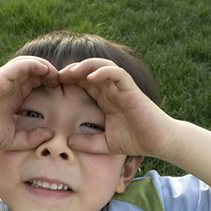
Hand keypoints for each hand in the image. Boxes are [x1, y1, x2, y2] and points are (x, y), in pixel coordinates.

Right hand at [0, 56, 59, 150]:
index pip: (38, 83)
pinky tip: (46, 71)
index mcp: (16, 96)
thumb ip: (33, 138)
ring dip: (46, 66)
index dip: (52, 84)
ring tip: (58, 75)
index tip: (66, 92)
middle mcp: (12, 85)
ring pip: (30, 64)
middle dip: (52, 73)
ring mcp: (6, 80)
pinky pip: (21, 64)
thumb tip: (51, 134)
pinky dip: (35, 64)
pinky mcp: (0, 77)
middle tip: (66, 81)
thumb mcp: (15, 139)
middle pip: (37, 71)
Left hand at [58, 59, 174, 157]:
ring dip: (85, 66)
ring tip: (70, 72)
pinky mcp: (132, 89)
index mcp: (104, 98)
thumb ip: (87, 143)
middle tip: (54, 76)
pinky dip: (104, 72)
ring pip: (101, 66)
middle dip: (71, 70)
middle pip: (88, 70)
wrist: (158, 142)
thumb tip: (68, 143)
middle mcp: (111, 89)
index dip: (67, 81)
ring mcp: (121, 87)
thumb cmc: (135, 140)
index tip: (52, 86)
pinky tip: (92, 77)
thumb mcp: (105, 144)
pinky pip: (117, 73)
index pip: (83, 83)